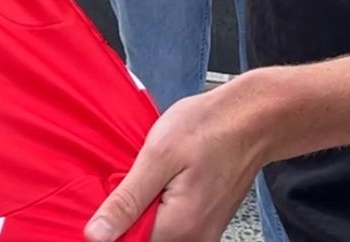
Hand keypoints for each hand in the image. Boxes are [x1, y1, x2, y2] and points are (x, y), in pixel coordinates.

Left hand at [86, 85, 269, 241]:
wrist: (252, 119)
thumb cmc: (210, 128)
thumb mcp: (158, 156)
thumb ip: (126, 201)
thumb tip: (97, 234)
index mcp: (178, 228)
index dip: (113, 222)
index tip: (114, 197)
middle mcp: (195, 238)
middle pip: (145, 238)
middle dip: (131, 214)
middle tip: (139, 178)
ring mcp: (204, 232)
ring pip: (159, 231)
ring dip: (147, 207)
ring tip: (155, 175)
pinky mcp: (207, 222)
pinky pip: (174, 224)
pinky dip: (162, 205)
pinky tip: (166, 180)